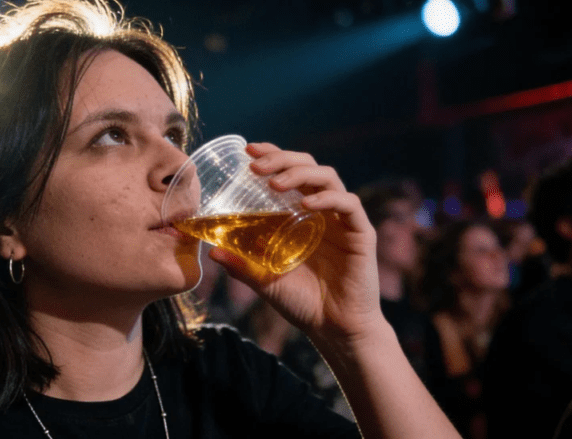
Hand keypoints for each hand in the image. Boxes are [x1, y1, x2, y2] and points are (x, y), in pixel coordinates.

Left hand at [208, 142, 384, 341]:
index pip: (289, 172)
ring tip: (274, 183)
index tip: (248, 150)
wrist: (333, 329)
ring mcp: (343, 219)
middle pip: (308, 166)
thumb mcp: (265, 281)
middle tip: (255, 165)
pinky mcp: (361, 233)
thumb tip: (210, 251)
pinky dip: (327, 199)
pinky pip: (348, 205)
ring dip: (299, 174)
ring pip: (327, 177)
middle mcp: (323, 210)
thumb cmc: (301, 302)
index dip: (272, 155)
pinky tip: (306, 205)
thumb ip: (241, 265)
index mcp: (301, 213)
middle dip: (281, 159)